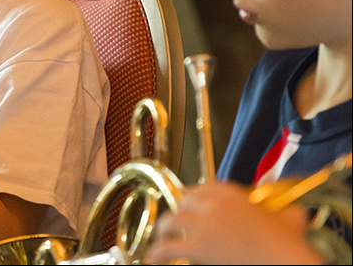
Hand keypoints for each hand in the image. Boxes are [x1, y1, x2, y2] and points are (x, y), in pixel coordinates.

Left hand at [146, 181, 321, 264]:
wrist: (285, 260)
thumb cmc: (288, 245)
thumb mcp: (290, 219)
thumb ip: (285, 212)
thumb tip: (295, 212)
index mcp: (232, 194)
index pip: (202, 189)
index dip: (193, 198)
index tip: (190, 204)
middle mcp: (213, 205)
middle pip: (183, 202)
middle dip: (178, 213)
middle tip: (175, 223)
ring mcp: (203, 225)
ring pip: (171, 221)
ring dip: (163, 230)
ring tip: (160, 239)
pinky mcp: (198, 246)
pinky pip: (168, 247)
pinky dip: (157, 252)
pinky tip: (153, 257)